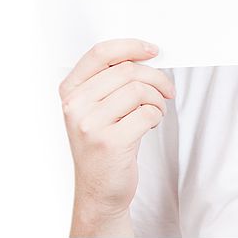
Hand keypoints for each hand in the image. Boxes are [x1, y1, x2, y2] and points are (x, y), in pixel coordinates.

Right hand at [59, 39, 174, 235]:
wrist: (98, 191)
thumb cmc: (103, 146)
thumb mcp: (96, 109)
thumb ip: (110, 82)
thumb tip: (144, 57)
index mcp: (70, 92)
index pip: (100, 53)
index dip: (131, 47)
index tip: (152, 51)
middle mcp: (75, 106)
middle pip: (127, 70)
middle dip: (156, 78)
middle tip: (167, 90)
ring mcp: (90, 125)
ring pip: (140, 91)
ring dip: (157, 100)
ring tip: (155, 111)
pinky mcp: (110, 142)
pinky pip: (147, 113)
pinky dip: (157, 116)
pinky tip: (150, 125)